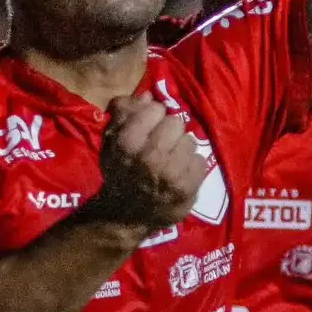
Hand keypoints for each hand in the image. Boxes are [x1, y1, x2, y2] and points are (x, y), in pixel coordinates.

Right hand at [89, 96, 208, 230]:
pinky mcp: (187, 188)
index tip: (148, 129)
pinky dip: (191, 167)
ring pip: (190, 141)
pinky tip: (179, 175)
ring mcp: (171, 173)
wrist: (125, 215)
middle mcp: (150, 156)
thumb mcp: (111, 142)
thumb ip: (124, 114)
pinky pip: (200, 161)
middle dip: (169, 132)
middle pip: (176, 122)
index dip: (152, 117)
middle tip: (161, 147)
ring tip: (170, 162)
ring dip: (181, 150)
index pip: (155, 109)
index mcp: (128, 142)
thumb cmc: (119, 173)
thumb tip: (147, 95)